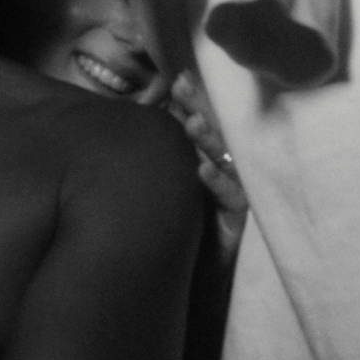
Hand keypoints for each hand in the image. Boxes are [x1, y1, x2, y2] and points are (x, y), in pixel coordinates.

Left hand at [169, 70, 248, 263]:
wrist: (178, 281)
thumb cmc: (168, 230)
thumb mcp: (159, 188)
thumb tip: (124, 124)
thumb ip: (151, 158)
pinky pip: (232, 198)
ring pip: (224, 160)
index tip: (178, 79)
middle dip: (200, 108)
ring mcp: (227, 195)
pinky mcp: (235, 221)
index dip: (191, 101)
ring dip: (209, 141)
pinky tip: (202, 171)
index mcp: (198, 160)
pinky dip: (218, 183)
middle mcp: (216, 173)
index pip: (198, 124)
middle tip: (184, 87)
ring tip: (193, 123)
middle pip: (213, 133)